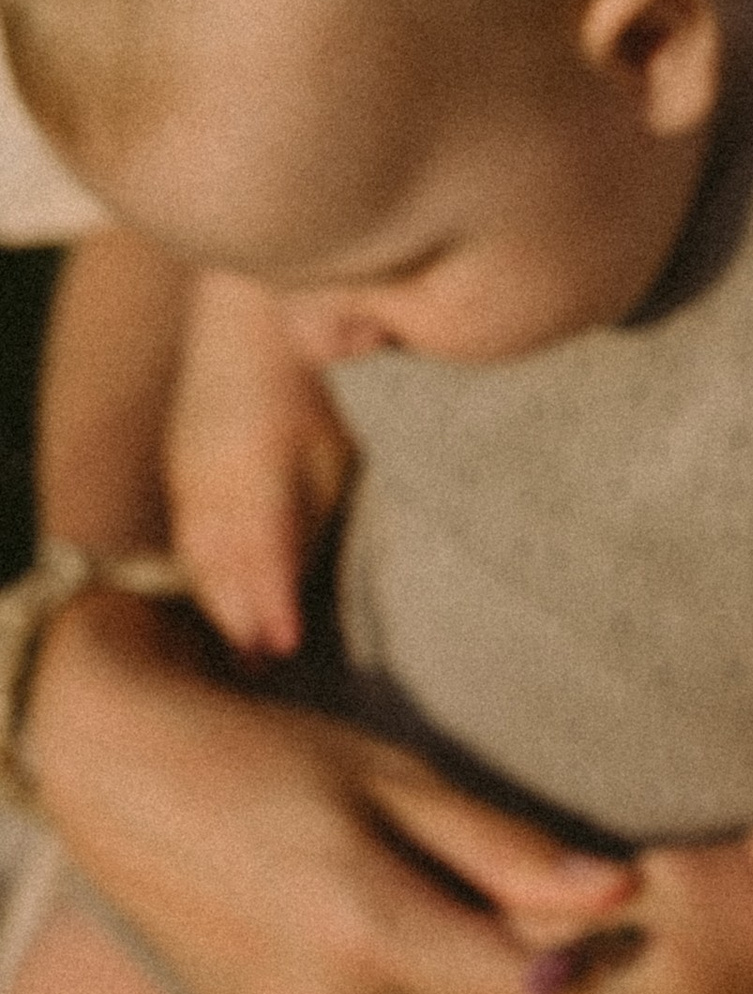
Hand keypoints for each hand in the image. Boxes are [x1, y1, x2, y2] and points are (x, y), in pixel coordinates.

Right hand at [23, 596, 636, 993]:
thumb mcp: (397, 781)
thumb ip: (509, 852)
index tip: (617, 928)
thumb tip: (624, 894)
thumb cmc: (276, 761)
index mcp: (374, 937)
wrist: (130, 792)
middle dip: (537, 979)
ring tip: (443, 909)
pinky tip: (393, 945)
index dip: (597, 974)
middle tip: (531, 904)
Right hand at [163, 272, 357, 655]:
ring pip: (199, 557)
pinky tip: (230, 612)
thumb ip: (311, 516)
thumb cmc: (312, 396)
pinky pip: (190, 538)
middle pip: (221, 564)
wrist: (248, 327)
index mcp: (255, 465)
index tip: (288, 644)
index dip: (271, 601)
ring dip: (223, 607)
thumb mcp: (331, 454)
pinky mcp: (180, 475)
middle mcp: (211, 473)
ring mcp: (188, 473)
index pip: (260, 548)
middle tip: (269, 666)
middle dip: (243, 619)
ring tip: (251, 656)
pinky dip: (207, 579)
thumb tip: (302, 582)